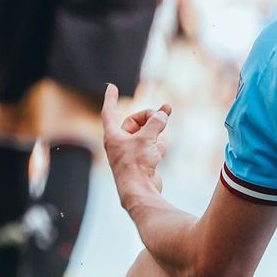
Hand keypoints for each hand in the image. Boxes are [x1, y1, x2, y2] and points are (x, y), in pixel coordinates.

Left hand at [102, 83, 171, 207]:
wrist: (140, 190)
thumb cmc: (136, 164)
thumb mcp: (147, 137)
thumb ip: (156, 122)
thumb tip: (163, 113)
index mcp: (113, 136)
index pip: (109, 112)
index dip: (110, 98)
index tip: (111, 86)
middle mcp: (120, 143)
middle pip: (136, 121)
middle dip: (151, 116)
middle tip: (167, 110)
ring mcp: (132, 152)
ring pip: (148, 133)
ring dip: (157, 133)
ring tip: (161, 138)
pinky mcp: (143, 160)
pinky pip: (153, 146)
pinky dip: (158, 148)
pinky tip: (158, 155)